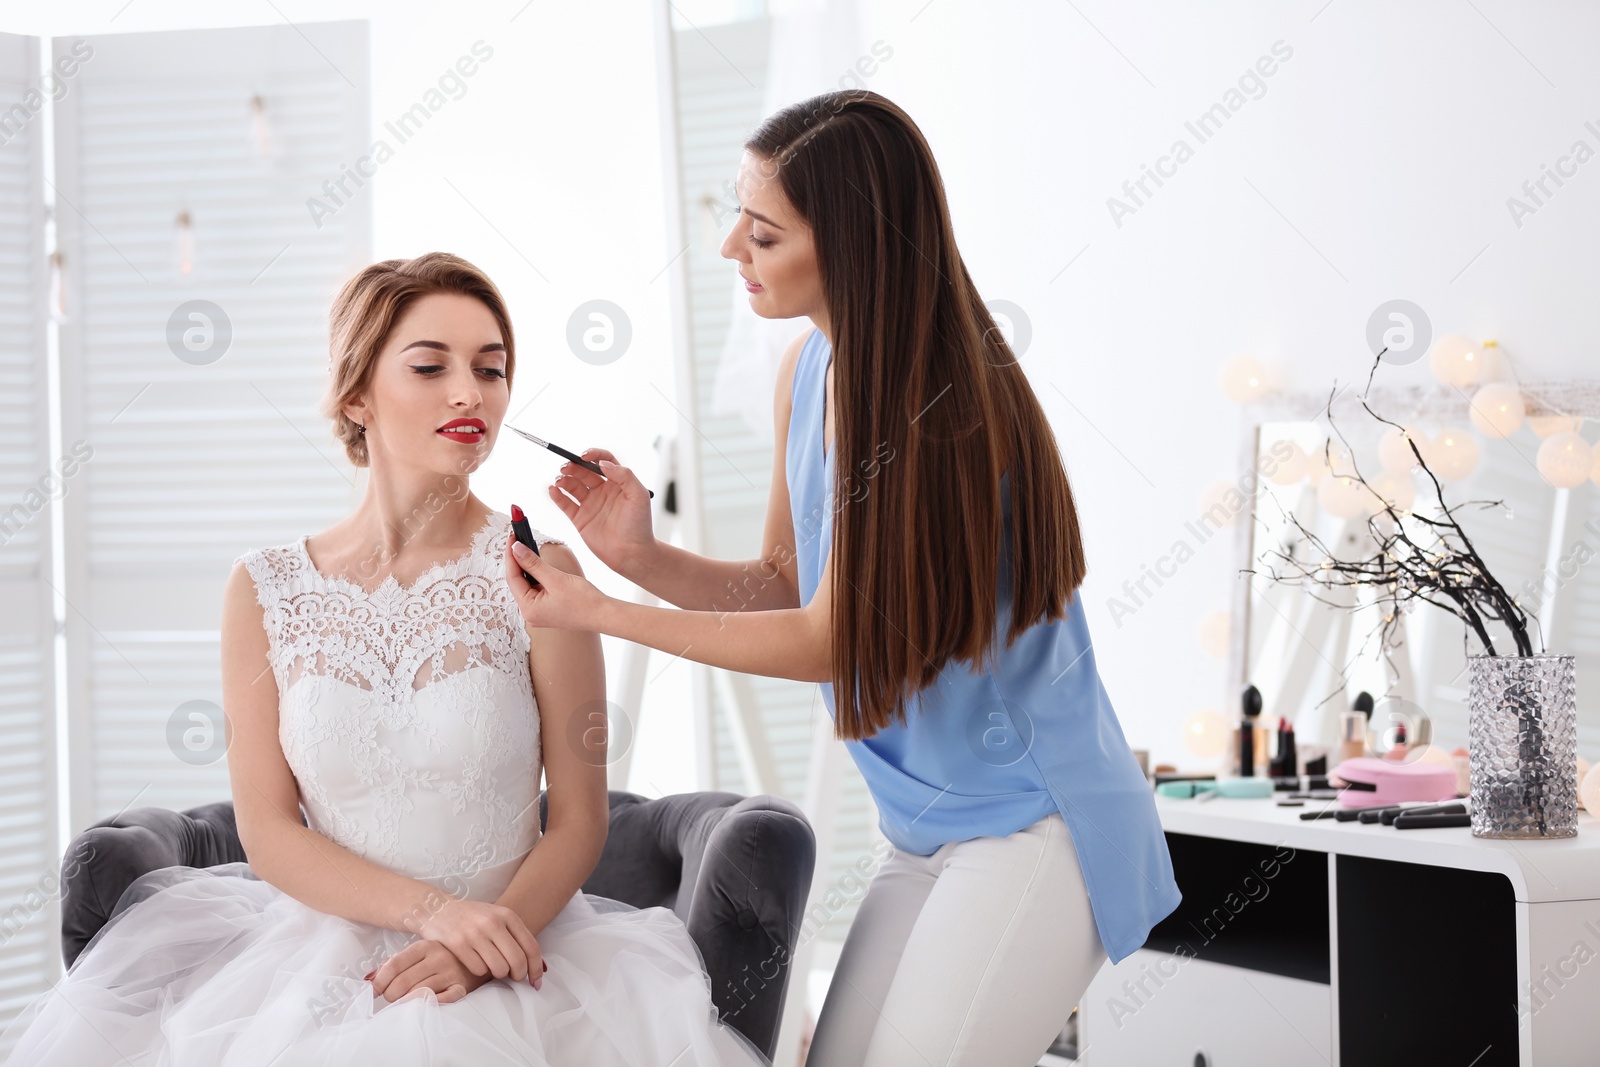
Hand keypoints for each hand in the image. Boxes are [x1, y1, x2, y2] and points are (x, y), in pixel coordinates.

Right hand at [407, 896, 542, 984]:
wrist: (437, 908)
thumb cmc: (472, 918)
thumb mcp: (497, 918)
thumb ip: (516, 938)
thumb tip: (541, 967)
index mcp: (507, 915)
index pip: (531, 947)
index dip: (536, 969)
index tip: (536, 983)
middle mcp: (493, 922)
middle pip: (518, 961)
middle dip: (518, 976)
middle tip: (513, 978)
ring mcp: (475, 932)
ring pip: (499, 969)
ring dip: (497, 974)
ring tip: (491, 967)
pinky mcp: (458, 943)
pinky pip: (478, 970)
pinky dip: (478, 972)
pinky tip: (473, 963)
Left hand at [504, 533, 605, 631]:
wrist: (604, 615)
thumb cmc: (584, 601)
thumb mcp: (556, 578)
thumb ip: (533, 563)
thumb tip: (516, 549)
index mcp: (529, 609)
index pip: (512, 578)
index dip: (511, 556)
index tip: (512, 538)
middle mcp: (530, 613)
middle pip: (517, 581)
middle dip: (517, 560)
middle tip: (517, 539)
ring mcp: (538, 612)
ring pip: (526, 584)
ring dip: (527, 566)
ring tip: (526, 547)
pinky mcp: (547, 608)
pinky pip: (535, 588)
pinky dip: (536, 574)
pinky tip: (537, 563)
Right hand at [548, 449, 655, 575]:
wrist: (632, 554)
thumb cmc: (640, 526)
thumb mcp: (639, 496)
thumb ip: (625, 476)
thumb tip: (603, 464)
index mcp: (618, 483)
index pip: (604, 461)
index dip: (594, 455)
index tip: (585, 455)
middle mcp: (603, 491)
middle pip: (584, 471)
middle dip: (574, 466)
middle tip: (566, 467)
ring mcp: (591, 504)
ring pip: (573, 486)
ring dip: (564, 479)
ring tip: (560, 480)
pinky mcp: (580, 519)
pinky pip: (565, 504)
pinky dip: (557, 496)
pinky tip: (553, 490)